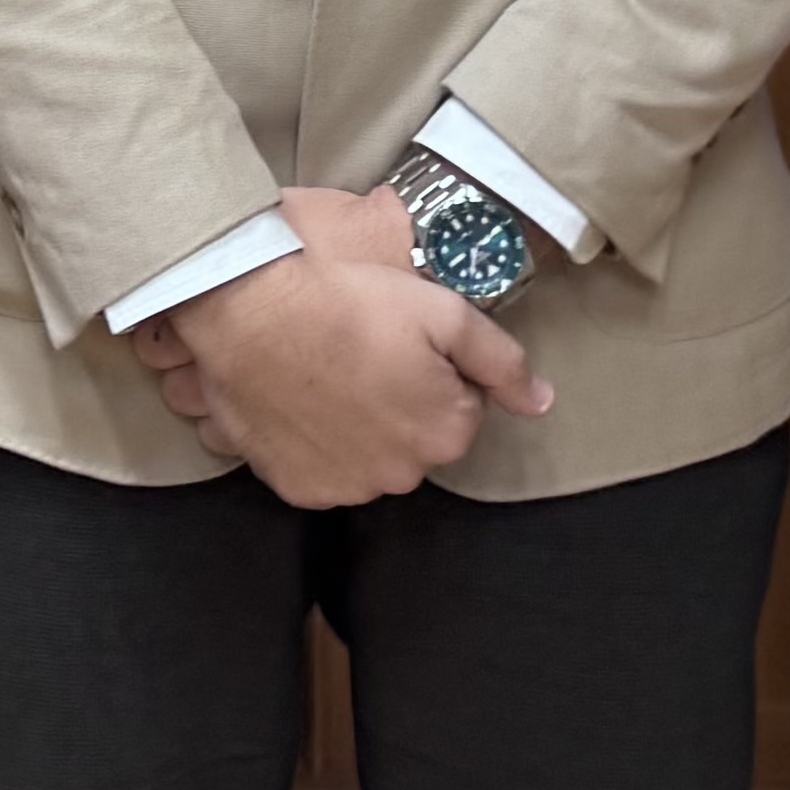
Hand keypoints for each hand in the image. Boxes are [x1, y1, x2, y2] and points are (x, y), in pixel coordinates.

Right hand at [129, 185, 548, 509]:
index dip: (436, 368)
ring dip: (360, 425)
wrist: (248, 310)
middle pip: (417, 436)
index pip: (463, 405)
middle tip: (364, 352)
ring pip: (371, 456)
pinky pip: (323, 470)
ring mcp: (347, 486)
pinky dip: (317, 444)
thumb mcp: (441, 311)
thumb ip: (501, 360)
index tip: (402, 342)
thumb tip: (541, 401)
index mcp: (447, 432)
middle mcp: (403, 474)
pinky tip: (303, 401)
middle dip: (401, 401)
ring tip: (330, 373)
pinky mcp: (299, 487)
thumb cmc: (343, 302)